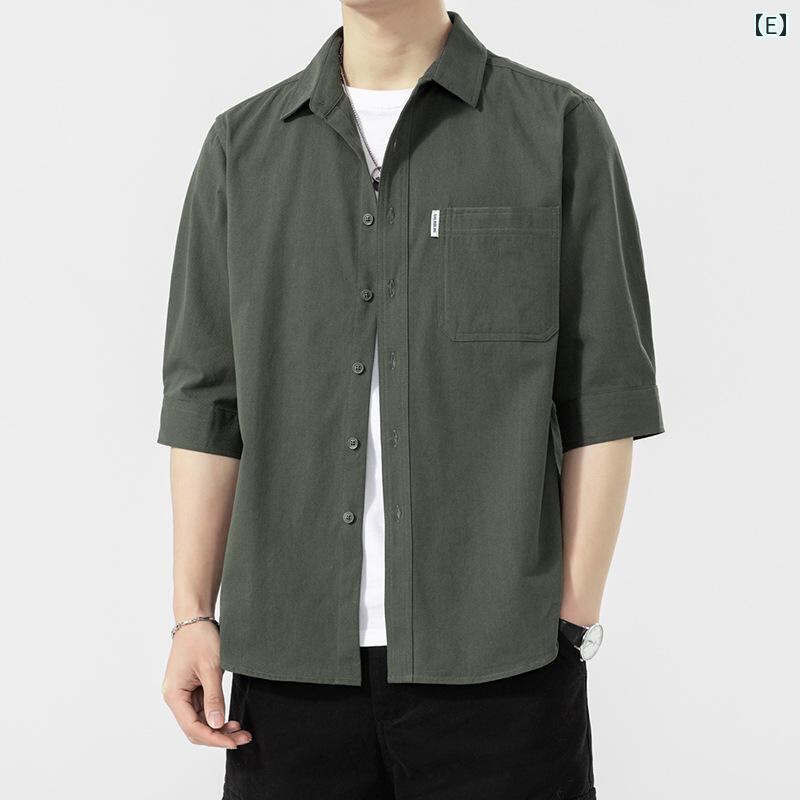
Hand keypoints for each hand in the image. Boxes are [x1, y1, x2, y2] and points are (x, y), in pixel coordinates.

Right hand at [162, 621, 252, 748]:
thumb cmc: (200, 639)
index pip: (193, 727)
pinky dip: (217, 716)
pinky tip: (231, 719)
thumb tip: (216, 725)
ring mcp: (183, 694)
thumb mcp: (211, 668)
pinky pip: (203, 709)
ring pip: (200, 721)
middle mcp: (175, 698)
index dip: (214, 738)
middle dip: (218, 736)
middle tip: (243, 738)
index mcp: (174, 695)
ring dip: (219, 728)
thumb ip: (214, 698)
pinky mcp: (191, 689)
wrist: (196, 618)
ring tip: (241, 731)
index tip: (234, 742)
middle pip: (195, 728)